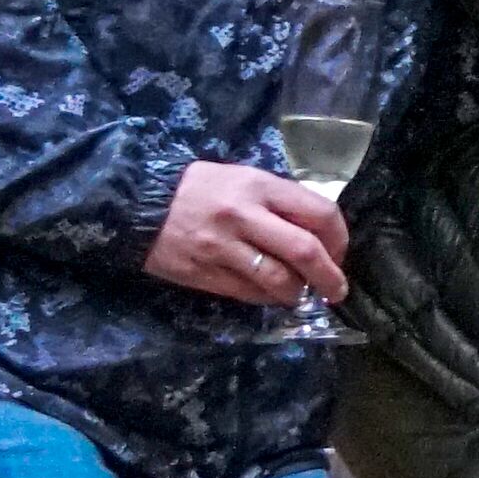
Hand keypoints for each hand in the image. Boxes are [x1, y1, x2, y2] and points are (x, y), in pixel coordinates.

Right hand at [149, 159, 351, 311]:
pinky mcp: (204, 273)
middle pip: (305, 250)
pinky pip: (249, 293)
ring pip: (278, 280)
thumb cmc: (200, 189)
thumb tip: (318, 233)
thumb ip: (280, 201)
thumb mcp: (244, 179)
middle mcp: (245, 216)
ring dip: (298, 292)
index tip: (340, 253)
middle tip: (336, 289)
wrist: (138, 203)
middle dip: (329, 276)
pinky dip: (268, 298)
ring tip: (301, 294)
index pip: (319, 213)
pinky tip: (272, 295)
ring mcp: (223, 247)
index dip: (339, 238)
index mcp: (260, 186)